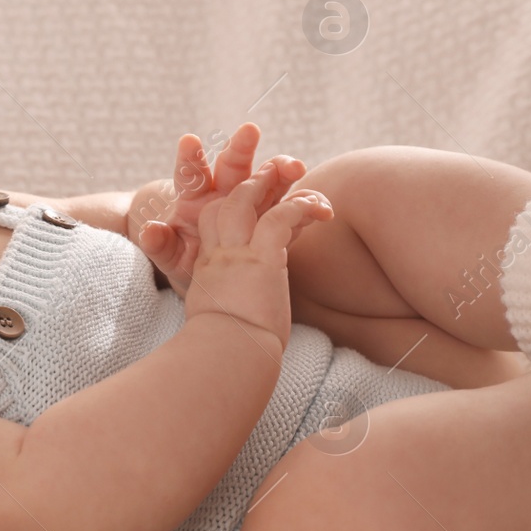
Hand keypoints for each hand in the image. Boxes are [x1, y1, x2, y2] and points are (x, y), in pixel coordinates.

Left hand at [135, 122, 307, 298]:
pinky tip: (320, 208)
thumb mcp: (172, 258)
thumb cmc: (187, 261)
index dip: (189, 158)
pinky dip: (306, 206)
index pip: (191, 174)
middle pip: (232, 165)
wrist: (213, 278)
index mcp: (195, 199)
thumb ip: (161, 245)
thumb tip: (148, 230)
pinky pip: (292, 208)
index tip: (188, 140)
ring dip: (280, 170)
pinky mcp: (275, 217)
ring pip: (267, 178)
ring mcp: (254, 202)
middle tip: (249, 131)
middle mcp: (225, 192)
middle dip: (241, 147)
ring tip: (295, 168)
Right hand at [181, 156, 333, 351]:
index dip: (232, 208)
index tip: (257, 204)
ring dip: (269, 181)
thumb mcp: (219, 325)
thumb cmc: (226, 352)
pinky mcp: (261, 259)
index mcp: (208, 269)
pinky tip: (321, 209)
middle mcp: (219, 255)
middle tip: (269, 171)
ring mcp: (238, 254)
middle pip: (225, 204)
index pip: (217, 225)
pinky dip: (301, 207)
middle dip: (246, 183)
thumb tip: (247, 325)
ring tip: (294, 170)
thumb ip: (230, 312)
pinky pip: (280, 218)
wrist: (226, 359)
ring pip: (247, 201)